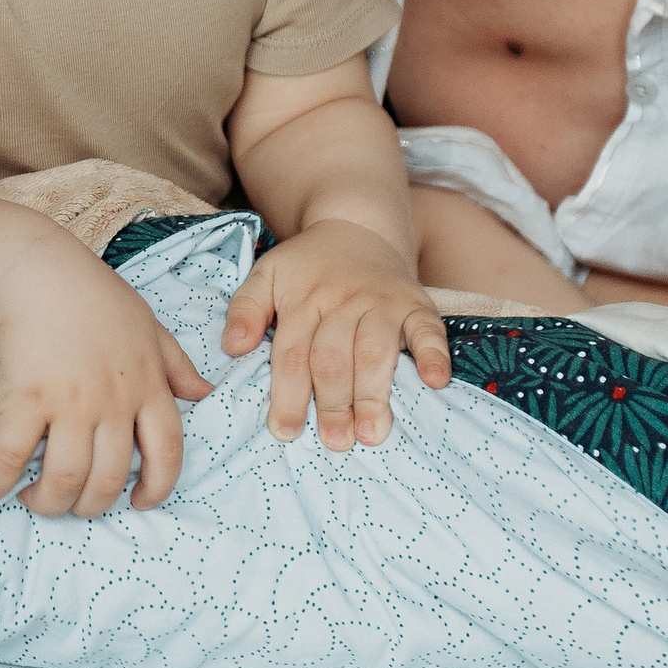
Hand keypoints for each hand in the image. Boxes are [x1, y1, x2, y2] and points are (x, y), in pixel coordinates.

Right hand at [0, 246, 212, 516]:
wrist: (33, 269)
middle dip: (88, 505)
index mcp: (146, 385)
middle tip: (68, 502)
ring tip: (31, 499)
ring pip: (66, 479)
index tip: (139, 502)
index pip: (167, 452)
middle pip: (108, 478)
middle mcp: (113, 402)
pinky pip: (9, 458)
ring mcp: (69, 403)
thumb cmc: (89, 293)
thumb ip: (175, 363)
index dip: (157, 486)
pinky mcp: (25, 399)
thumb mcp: (146, 324)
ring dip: (47, 502)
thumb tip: (204, 394)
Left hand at [220, 219, 450, 450]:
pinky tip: (435, 382)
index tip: (285, 431)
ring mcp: (382, 301)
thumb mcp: (267, 274)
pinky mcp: (415, 303)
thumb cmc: (308, 265)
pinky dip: (433, 354)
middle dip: (333, 403)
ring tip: (370, 434)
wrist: (356, 225)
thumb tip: (232, 348)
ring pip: (376, 350)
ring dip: (374, 393)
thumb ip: (245, 309)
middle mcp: (343, 300)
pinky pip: (427, 329)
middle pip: (334, 357)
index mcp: (304, 298)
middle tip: (334, 442)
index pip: (292, 353)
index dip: (288, 394)